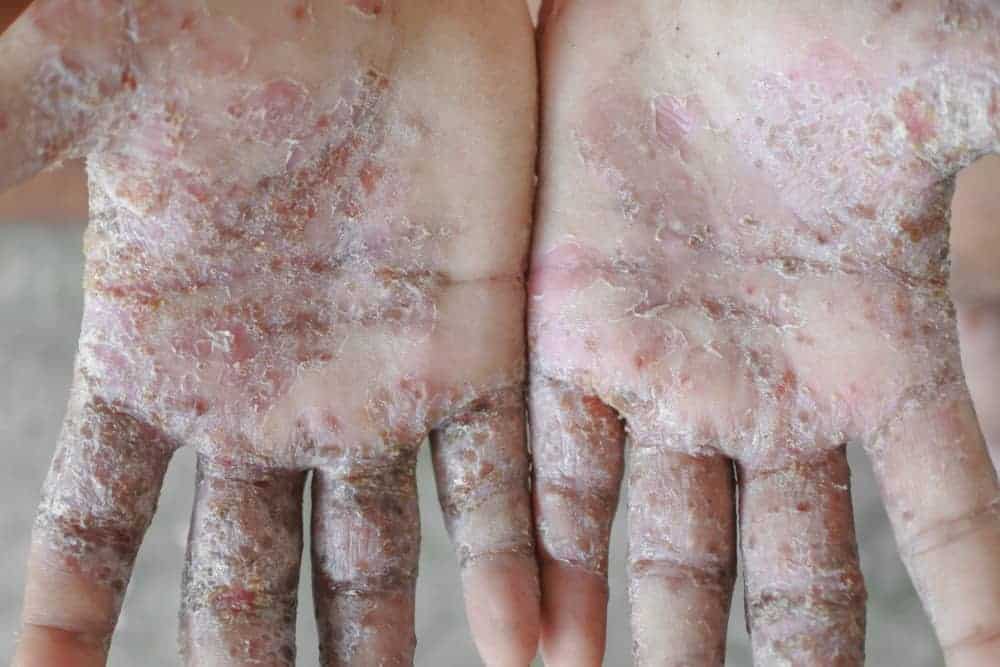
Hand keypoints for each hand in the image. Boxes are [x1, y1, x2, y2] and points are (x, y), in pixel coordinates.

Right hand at [3, 2, 538, 664]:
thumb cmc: (227, 18)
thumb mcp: (79, 78)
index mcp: (164, 354)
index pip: (97, 517)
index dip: (69, 608)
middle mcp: (270, 396)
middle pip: (246, 574)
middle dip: (247, 661)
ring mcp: (379, 385)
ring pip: (375, 556)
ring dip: (378, 647)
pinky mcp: (477, 353)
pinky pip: (490, 485)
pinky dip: (505, 568)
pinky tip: (518, 644)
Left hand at [530, 1, 999, 664]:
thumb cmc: (829, 28)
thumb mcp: (965, 95)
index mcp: (873, 351)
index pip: (945, 511)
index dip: (973, 599)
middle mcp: (764, 387)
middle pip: (786, 566)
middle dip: (787, 654)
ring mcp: (663, 373)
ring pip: (663, 546)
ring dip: (656, 635)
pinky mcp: (568, 341)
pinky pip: (555, 477)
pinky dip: (546, 563)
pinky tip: (542, 643)